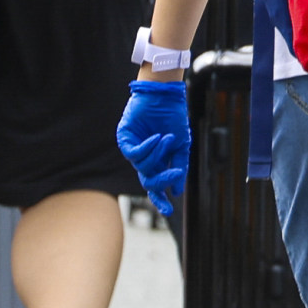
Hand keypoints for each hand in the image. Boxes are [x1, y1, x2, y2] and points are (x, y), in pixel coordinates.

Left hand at [117, 76, 192, 217]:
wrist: (165, 96)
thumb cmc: (173, 118)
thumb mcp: (182, 145)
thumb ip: (179, 166)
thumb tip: (177, 191)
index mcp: (157, 162)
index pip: (156, 186)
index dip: (160, 199)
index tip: (169, 211)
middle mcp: (144, 159)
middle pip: (148, 181)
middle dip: (161, 181)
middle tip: (175, 172)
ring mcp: (134, 149)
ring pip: (143, 166)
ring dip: (158, 154)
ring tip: (167, 138)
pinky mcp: (125, 139)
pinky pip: (133, 153)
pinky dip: (146, 148)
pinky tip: (156, 138)